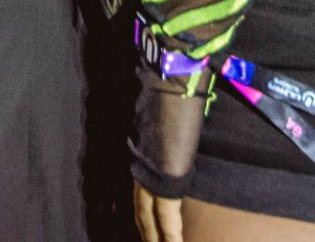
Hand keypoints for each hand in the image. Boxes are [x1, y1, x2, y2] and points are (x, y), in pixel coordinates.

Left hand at [130, 73, 203, 241]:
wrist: (170, 86)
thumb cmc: (170, 95)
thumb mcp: (165, 119)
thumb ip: (165, 132)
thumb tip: (174, 132)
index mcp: (141, 156)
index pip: (140, 195)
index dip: (144, 216)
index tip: (148, 231)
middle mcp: (142, 168)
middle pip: (141, 211)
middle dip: (147, 232)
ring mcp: (151, 174)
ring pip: (150, 217)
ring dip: (156, 237)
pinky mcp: (166, 178)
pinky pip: (168, 215)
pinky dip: (170, 233)